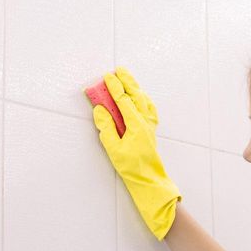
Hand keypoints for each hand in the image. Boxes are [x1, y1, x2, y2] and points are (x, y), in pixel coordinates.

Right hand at [91, 67, 181, 239]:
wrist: (148, 180)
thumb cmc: (131, 167)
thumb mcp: (113, 149)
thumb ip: (106, 128)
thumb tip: (100, 110)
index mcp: (136, 125)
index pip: (124, 100)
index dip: (115, 87)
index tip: (107, 77)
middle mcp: (145, 122)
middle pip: (137, 95)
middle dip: (128, 81)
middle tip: (119, 70)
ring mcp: (149, 126)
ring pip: (144, 100)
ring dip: (135, 88)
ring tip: (128, 79)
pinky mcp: (150, 130)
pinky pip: (149, 109)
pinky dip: (144, 100)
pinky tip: (141, 98)